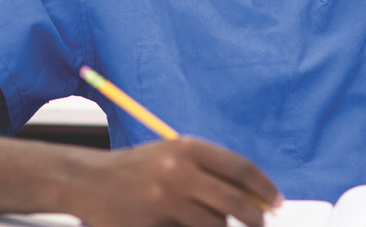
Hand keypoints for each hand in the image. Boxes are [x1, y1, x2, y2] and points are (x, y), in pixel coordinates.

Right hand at [66, 136, 280, 226]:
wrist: (89, 180)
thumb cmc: (137, 169)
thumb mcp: (174, 156)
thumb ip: (210, 170)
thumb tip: (254, 194)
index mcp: (188, 147)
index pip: (240, 168)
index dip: (264, 187)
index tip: (276, 201)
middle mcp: (179, 169)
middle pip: (235, 201)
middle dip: (254, 216)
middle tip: (260, 223)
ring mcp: (165, 197)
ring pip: (215, 223)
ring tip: (204, 219)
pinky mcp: (154, 221)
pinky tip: (182, 222)